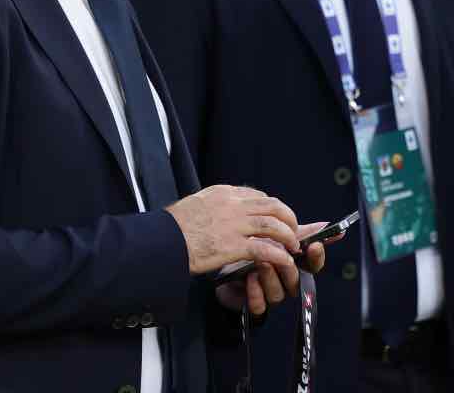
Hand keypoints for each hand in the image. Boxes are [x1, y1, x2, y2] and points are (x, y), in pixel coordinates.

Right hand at [165, 185, 298, 274]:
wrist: (160, 242)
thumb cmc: (171, 228)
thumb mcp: (194, 205)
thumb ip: (212, 206)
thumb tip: (220, 211)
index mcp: (222, 193)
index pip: (256, 195)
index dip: (271, 208)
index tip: (276, 218)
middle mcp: (231, 204)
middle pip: (272, 206)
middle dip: (288, 217)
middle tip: (293, 229)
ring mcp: (233, 225)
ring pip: (273, 224)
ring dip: (288, 235)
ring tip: (292, 246)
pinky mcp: (232, 246)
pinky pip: (264, 248)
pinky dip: (278, 255)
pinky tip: (284, 261)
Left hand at [213, 222, 332, 315]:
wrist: (223, 256)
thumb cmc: (253, 245)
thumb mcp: (276, 233)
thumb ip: (303, 232)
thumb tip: (329, 225)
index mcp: (293, 263)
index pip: (313, 265)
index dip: (316, 257)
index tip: (314, 245)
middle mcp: (284, 281)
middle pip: (296, 281)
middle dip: (288, 267)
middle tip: (279, 254)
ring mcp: (269, 293)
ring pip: (279, 294)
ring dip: (270, 277)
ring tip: (260, 263)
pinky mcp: (253, 303)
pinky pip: (260, 306)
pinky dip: (255, 293)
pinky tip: (249, 279)